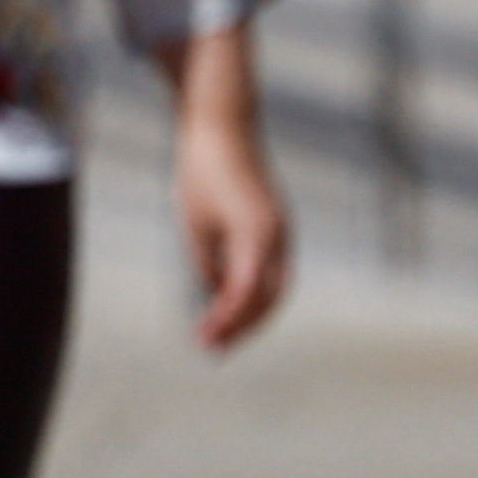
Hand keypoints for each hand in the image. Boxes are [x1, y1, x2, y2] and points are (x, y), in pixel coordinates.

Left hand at [177, 115, 293, 351]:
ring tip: (221, 334)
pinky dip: (255, 291)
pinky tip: (227, 302)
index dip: (226, 322)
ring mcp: (282, 231)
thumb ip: (207, 263)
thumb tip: (217, 295)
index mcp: (256, 235)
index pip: (245, 294)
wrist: (223, 128)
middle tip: (212, 348)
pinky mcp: (277, 226)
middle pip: (270, 298)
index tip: (204, 341)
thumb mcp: (194, 224)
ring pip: (276, 286)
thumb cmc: (201, 172)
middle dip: (243, 326)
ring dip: (252, 313)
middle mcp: (278, 236)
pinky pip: (272, 269)